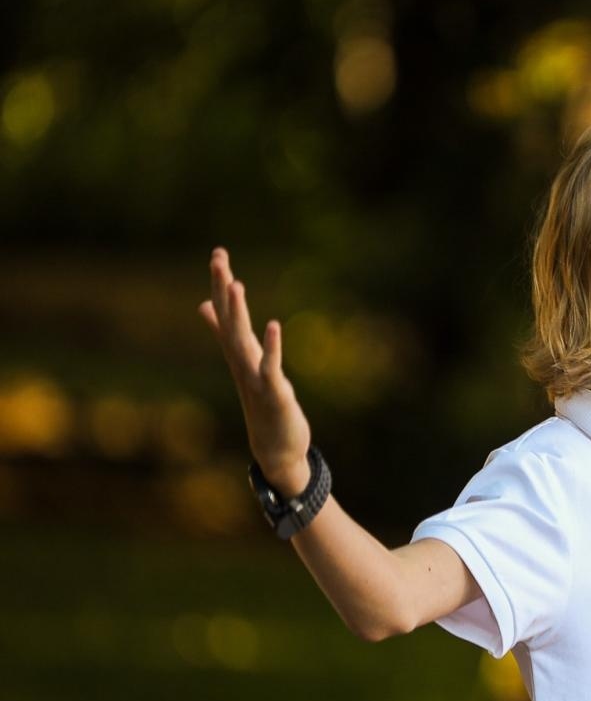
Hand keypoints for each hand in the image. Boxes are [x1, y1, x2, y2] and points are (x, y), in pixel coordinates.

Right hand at [198, 247, 312, 490]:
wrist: (275, 447)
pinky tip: (272, 325)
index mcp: (239, 353)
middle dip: (223, 287)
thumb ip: (229, 338)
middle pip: (230, 319)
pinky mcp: (273, 392)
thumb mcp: (248, 367)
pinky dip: (271, 346)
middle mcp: (242, 361)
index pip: (227, 313)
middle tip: (217, 256)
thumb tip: (205, 309)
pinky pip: (270, 366)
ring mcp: (254, 376)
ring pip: (242, 341)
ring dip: (237, 313)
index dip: (221, 283)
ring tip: (234, 283)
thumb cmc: (264, 403)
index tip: (218, 252)